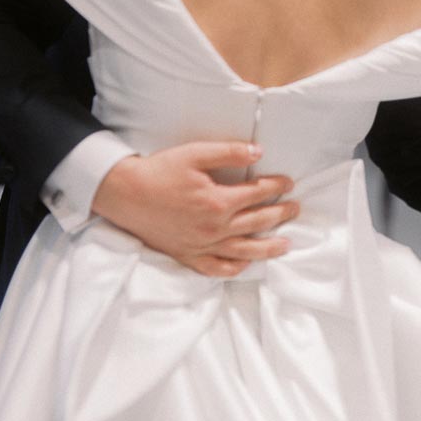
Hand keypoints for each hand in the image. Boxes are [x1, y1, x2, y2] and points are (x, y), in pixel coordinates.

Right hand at [91, 141, 298, 276]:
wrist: (125, 194)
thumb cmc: (160, 171)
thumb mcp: (195, 153)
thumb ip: (229, 152)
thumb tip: (259, 151)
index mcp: (218, 202)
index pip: (257, 194)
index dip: (276, 187)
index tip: (289, 183)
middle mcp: (214, 228)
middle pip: (257, 222)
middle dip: (280, 214)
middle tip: (295, 208)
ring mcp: (202, 246)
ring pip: (244, 251)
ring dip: (268, 247)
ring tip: (286, 244)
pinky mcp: (188, 256)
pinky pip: (216, 269)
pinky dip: (233, 269)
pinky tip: (245, 265)